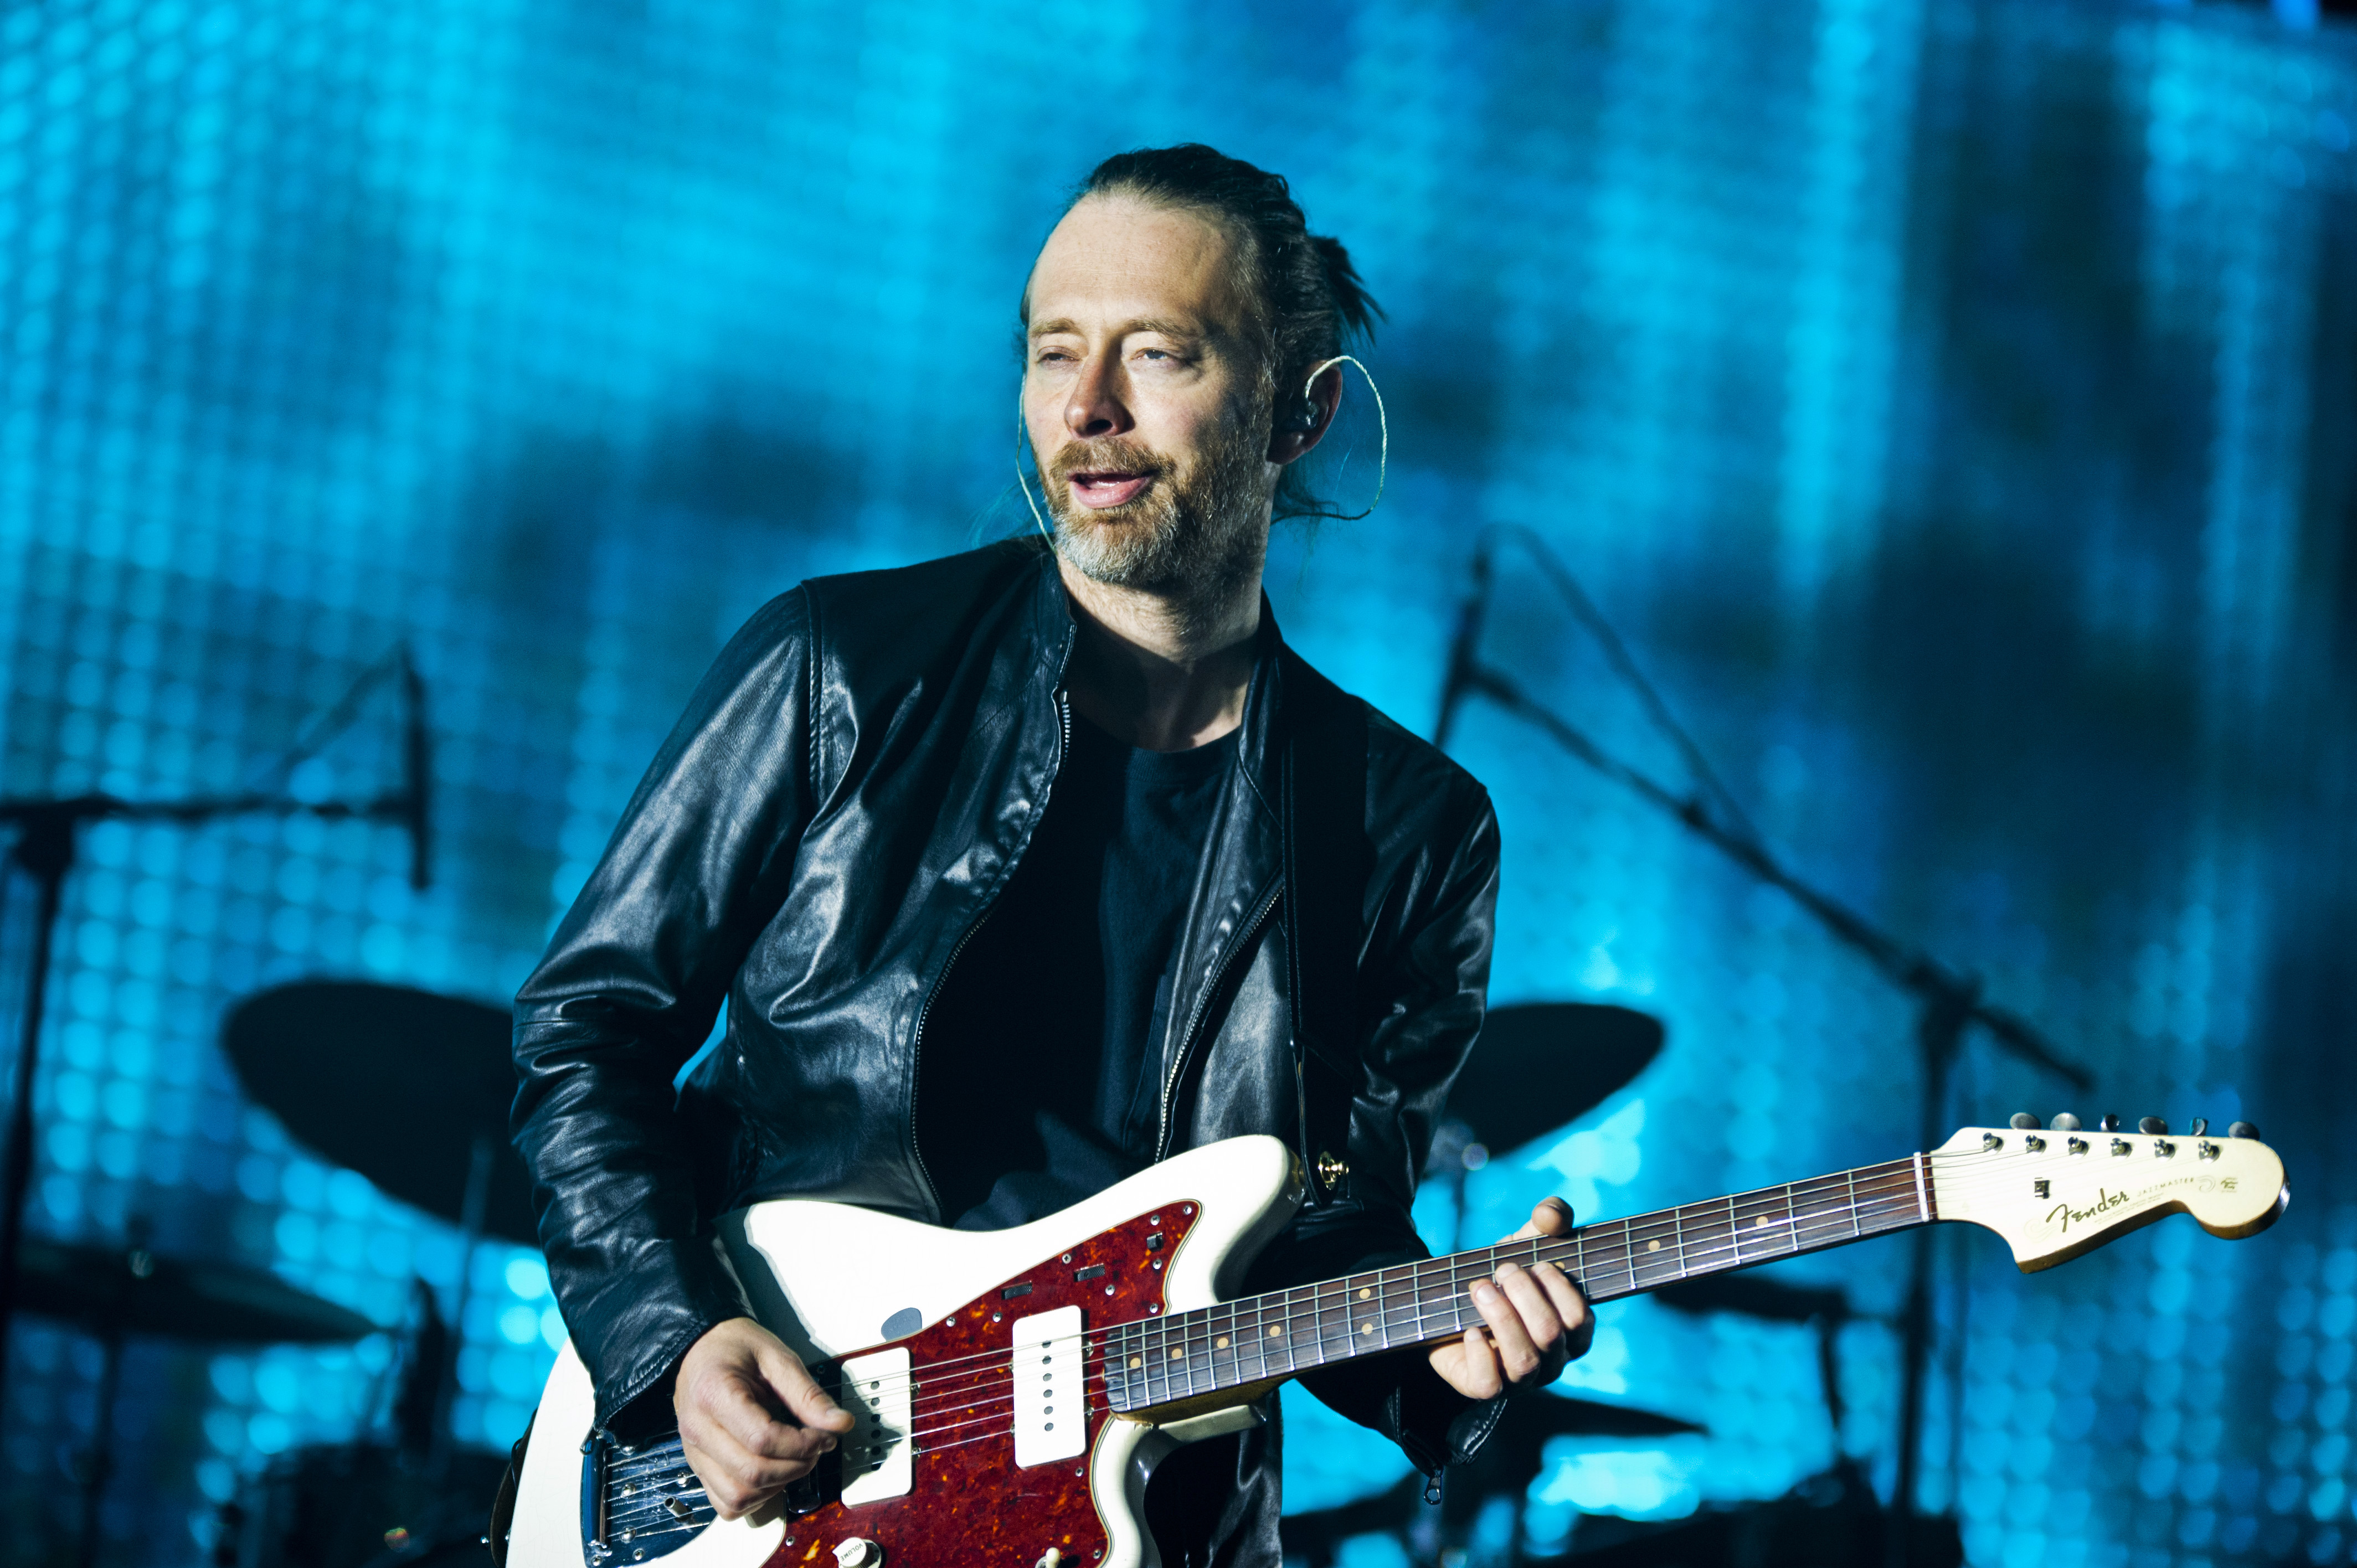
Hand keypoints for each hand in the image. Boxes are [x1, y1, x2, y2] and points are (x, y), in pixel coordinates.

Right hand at [674, 1316, 856, 1519]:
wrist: (701, 1347)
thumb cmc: (736, 1347)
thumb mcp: (777, 1358)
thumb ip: (808, 1394)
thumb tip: (840, 1423)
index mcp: (714, 1394)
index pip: (763, 1439)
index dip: (803, 1444)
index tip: (825, 1435)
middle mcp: (698, 1429)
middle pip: (752, 1472)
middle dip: (796, 1466)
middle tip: (815, 1445)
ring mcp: (695, 1452)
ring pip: (738, 1496)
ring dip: (777, 1485)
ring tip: (794, 1459)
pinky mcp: (699, 1466)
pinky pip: (725, 1503)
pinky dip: (754, 1498)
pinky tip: (771, 1474)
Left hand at [1427, 1198, 1592, 1399]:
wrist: (1450, 1302)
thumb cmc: (1501, 1276)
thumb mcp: (1524, 1241)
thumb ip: (1548, 1219)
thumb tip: (1551, 1214)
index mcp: (1570, 1332)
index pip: (1580, 1318)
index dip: (1559, 1289)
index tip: (1536, 1263)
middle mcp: (1551, 1360)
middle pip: (1551, 1334)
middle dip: (1525, 1295)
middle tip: (1503, 1269)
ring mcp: (1519, 1379)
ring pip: (1524, 1360)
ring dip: (1501, 1316)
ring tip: (1480, 1286)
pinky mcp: (1484, 1387)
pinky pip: (1489, 1385)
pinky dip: (1480, 1354)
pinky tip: (1469, 1329)